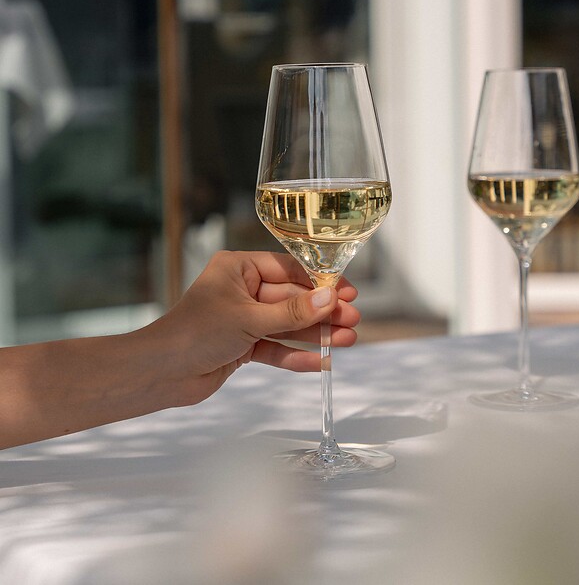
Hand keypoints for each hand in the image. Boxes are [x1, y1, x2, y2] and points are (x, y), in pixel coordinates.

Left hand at [151, 250, 359, 404]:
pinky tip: (321, 362)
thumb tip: (330, 299)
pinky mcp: (242, 346)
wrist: (160, 374)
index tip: (346, 291)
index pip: (287, 269)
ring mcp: (242, 319)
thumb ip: (292, 311)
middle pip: (291, 299)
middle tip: (353, 319)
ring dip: (315, 334)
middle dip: (321, 312)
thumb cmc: (196, 333)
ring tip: (347, 340)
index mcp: (237, 269)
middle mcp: (241, 290)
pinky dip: (295, 355)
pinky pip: (275, 348)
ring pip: (287, 325)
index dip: (319, 282)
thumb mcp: (249, 318)